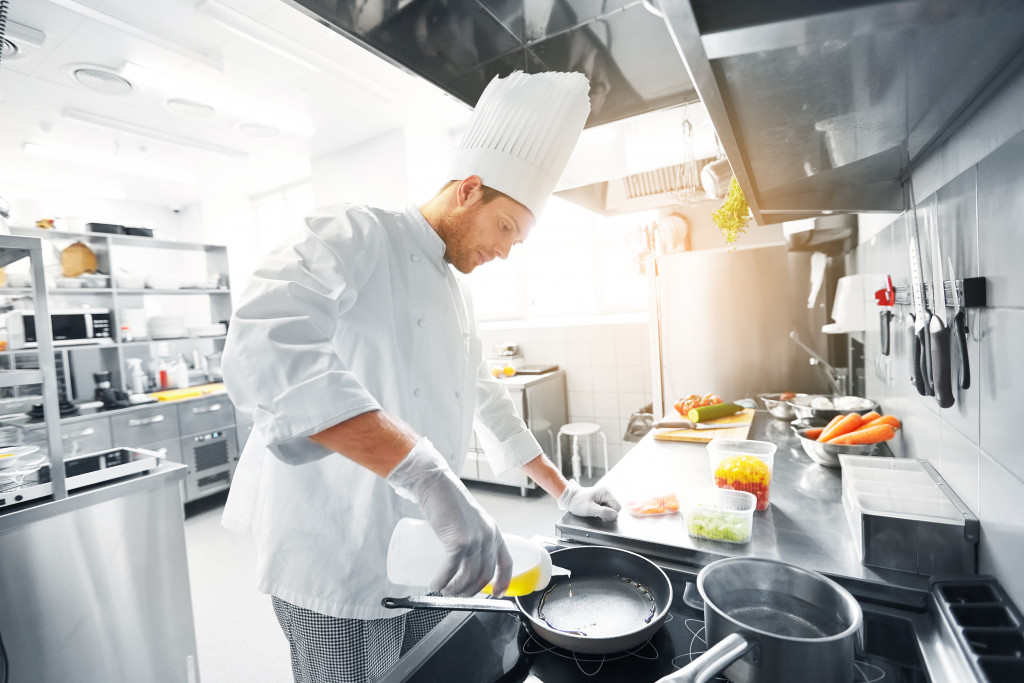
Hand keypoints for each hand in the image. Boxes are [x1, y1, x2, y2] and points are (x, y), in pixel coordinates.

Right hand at [386, 438, 511, 596]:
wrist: (435, 484)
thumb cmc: (448, 501)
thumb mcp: (468, 521)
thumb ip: (470, 536)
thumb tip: (460, 561)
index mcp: (494, 532)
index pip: (506, 563)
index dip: (503, 582)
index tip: (496, 594)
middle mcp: (489, 537)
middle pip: (484, 575)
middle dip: (471, 591)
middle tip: (457, 594)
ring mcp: (475, 539)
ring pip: (468, 576)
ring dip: (455, 590)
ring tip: (444, 591)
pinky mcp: (458, 540)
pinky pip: (452, 569)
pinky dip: (443, 581)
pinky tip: (436, 585)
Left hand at [557, 480, 620, 520]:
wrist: (569, 498)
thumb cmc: (577, 502)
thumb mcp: (589, 509)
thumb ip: (603, 512)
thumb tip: (615, 515)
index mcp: (605, 492)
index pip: (617, 506)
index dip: (611, 514)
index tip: (602, 516)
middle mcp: (606, 491)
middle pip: (615, 507)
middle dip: (608, 513)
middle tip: (598, 514)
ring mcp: (604, 494)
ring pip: (611, 507)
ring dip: (605, 512)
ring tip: (595, 511)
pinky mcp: (602, 497)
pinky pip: (607, 506)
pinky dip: (602, 510)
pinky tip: (595, 509)